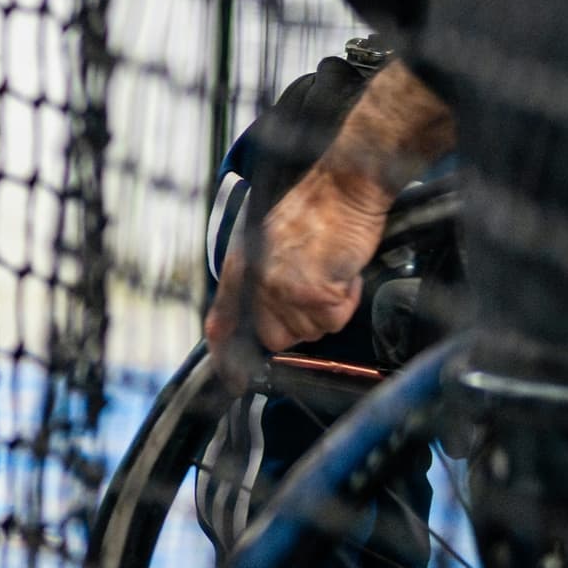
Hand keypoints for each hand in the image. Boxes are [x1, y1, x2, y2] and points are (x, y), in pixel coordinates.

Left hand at [211, 166, 390, 355]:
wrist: (341, 188)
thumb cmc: (313, 211)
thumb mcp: (268, 241)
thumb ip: (259, 280)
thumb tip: (262, 321)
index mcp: (241, 265)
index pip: (222, 321)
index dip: (225, 356)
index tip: (232, 379)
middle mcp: (256, 280)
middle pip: (276, 338)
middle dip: (299, 324)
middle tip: (314, 290)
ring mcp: (284, 288)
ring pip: (311, 331)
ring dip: (326, 310)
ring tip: (328, 271)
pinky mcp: (314, 293)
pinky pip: (334, 319)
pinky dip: (345, 302)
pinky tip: (342, 273)